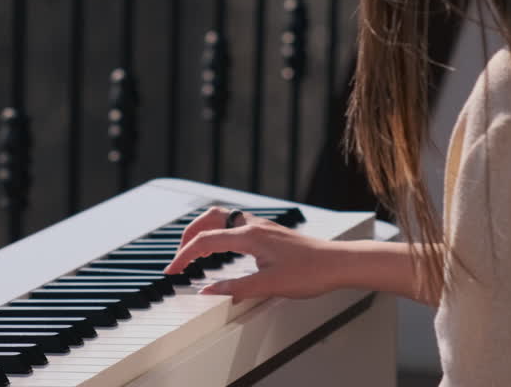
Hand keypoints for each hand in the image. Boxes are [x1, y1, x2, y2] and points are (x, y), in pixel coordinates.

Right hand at [164, 206, 343, 300]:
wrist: (338, 262)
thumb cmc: (310, 272)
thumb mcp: (269, 285)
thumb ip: (235, 288)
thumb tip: (208, 292)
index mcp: (249, 236)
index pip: (206, 241)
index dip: (184, 256)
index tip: (172, 270)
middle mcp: (253, 225)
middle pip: (209, 218)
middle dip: (189, 234)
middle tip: (179, 254)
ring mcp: (262, 226)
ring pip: (223, 217)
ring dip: (205, 229)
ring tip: (196, 249)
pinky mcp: (269, 232)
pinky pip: (236, 224)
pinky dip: (220, 231)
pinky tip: (224, 248)